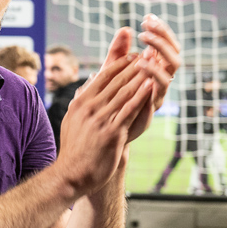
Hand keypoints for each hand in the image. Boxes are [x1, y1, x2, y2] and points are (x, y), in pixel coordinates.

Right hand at [56, 52, 154, 196]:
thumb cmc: (75, 149)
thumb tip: (87, 85)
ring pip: (125, 93)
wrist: (73, 173)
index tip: (133, 55)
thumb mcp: (72, 120)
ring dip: (141, 77)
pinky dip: (142, 97)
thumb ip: (80, 101)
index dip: (120, 64)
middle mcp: (89, 107)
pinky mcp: (112, 133)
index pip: (103, 76)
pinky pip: (130, 111)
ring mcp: (101, 119)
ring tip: (154, 66)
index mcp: (81, 102)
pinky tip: (151, 87)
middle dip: (134, 66)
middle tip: (148, 54)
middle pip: (116, 81)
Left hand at [89, 16, 180, 143]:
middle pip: (174, 57)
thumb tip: (125, 28)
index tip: (147, 18)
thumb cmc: (110, 97)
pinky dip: (152, 79)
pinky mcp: (150, 109)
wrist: (105, 129)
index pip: (166, 46)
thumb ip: (119, 51)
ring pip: (169, 75)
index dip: (161, 31)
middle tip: (146, 30)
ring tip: (143, 49)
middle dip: (163, 41)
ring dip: (158, 60)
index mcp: (154, 70)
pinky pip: (157, 93)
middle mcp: (160, 81)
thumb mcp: (112, 70)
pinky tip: (140, 66)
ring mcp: (157, 95)